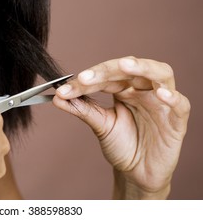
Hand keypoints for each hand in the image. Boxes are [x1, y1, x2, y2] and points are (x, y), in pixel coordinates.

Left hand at [53, 56, 189, 198]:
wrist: (136, 172)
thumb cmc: (121, 145)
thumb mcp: (100, 125)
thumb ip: (82, 109)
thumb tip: (57, 97)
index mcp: (124, 89)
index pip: (107, 76)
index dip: (87, 80)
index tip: (64, 90)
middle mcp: (143, 90)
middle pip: (131, 69)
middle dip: (108, 70)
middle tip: (86, 77)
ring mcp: (162, 102)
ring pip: (160, 74)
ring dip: (143, 68)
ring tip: (126, 66)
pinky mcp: (177, 120)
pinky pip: (180, 104)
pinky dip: (172, 97)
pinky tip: (161, 94)